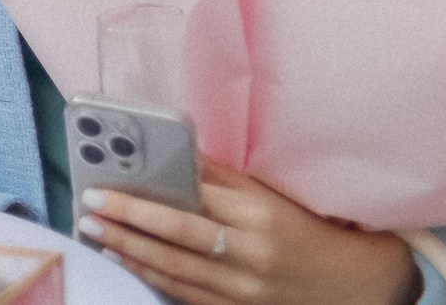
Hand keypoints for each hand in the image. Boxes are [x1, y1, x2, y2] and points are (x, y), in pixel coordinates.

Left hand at [77, 160, 419, 304]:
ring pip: (175, 270)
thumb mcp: (273, 197)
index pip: (194, 198)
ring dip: (130, 251)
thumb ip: (224, 179)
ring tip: (97, 234)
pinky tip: (129, 261)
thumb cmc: (310, 231)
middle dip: (128, 221)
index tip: (109, 181)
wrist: (356, 286)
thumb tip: (176, 155)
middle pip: (177, 236)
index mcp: (260, 216)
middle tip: (89, 208)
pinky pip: (186, 295)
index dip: (147, 191)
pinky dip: (153, 277)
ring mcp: (243, 289)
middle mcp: (250, 254)